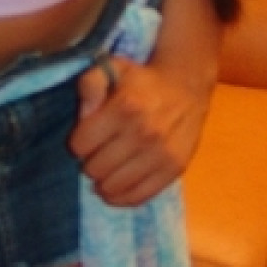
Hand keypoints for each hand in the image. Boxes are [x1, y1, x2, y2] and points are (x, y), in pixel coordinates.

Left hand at [69, 59, 207, 207]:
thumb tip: (84, 116)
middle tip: (98, 153)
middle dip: (90, 162)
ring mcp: (161, 154)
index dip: (78, 142)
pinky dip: (122, 197)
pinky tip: (116, 188)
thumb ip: (89, 85)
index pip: (81, 144)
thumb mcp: (112, 69)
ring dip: (103, 181)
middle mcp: (144, 133)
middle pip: (95, 169)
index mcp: (125, 107)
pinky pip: (139, 196)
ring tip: (107, 169)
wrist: (187, 85)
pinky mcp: (174, 169)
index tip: (87, 137)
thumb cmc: (143, 80)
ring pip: (113, 186)